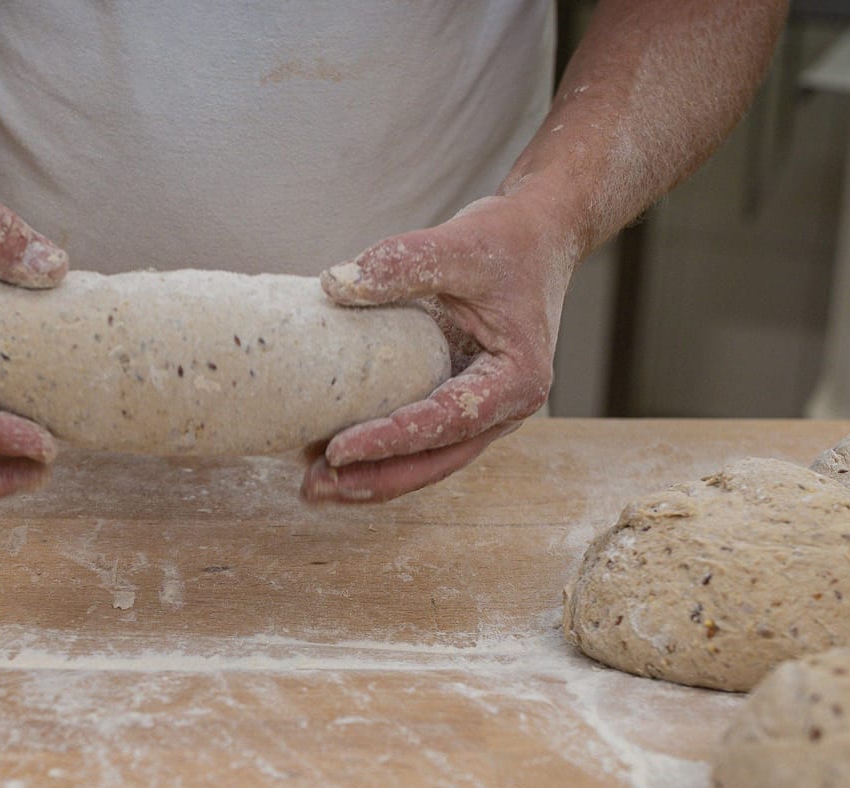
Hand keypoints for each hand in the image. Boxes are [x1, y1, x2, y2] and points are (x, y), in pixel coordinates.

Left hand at [304, 194, 575, 502]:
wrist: (537, 237)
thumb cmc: (508, 241)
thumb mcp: (458, 243)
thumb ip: (400, 262)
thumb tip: (334, 285)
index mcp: (517, 379)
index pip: (447, 421)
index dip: (391, 439)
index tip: (338, 449)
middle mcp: (505, 408)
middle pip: (436, 461)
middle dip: (374, 478)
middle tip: (313, 487)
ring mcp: (483, 411)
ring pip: (427, 461)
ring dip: (372, 477)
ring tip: (313, 485)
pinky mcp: (460, 402)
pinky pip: (419, 439)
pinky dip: (380, 452)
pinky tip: (331, 456)